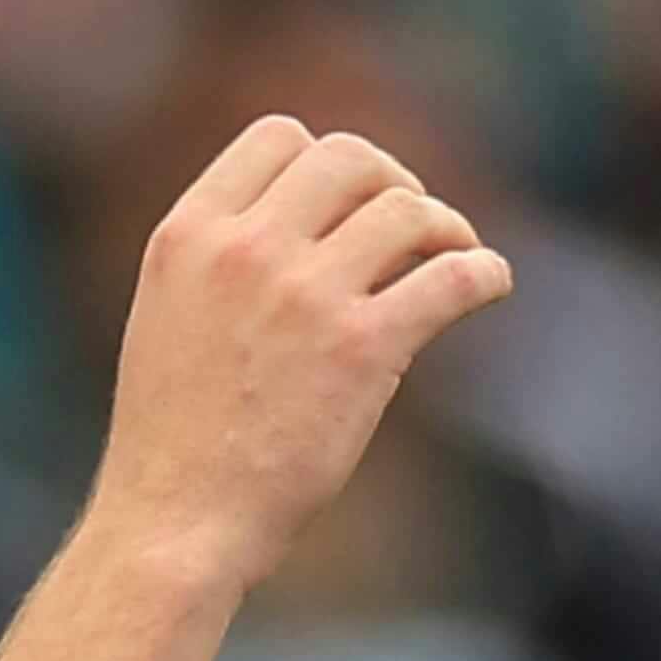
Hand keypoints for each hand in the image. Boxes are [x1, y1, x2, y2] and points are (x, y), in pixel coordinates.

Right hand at [82, 117, 513, 603]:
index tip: (351, 202)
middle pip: (351, 158)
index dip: (328, 163)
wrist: (176, 523)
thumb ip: (222, 261)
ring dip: (445, 227)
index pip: (280, 138)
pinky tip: (492, 285)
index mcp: (190, 234)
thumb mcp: (168, 317)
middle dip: (393, 184)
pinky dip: (485, 273)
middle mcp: (246, 249)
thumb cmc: (174, 441)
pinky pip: (452, 277)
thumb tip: (304, 227)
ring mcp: (305, 295)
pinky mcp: (362, 348)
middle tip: (411, 230)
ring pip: (407, 209)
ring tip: (454, 258)